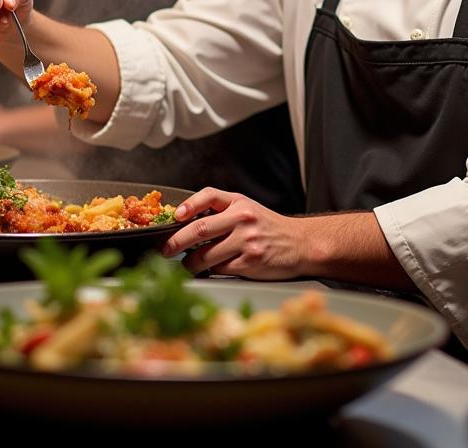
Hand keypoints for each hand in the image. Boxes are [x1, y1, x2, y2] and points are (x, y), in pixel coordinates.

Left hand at [161, 188, 306, 279]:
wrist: (301, 244)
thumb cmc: (269, 227)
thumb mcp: (248, 209)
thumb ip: (222, 211)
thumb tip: (185, 223)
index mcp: (239, 202)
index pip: (208, 196)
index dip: (188, 205)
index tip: (175, 216)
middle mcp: (242, 218)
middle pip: (199, 229)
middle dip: (176, 241)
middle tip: (166, 250)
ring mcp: (247, 241)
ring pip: (205, 254)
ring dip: (190, 263)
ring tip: (187, 264)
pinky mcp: (250, 263)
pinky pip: (220, 269)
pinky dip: (210, 271)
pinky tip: (209, 270)